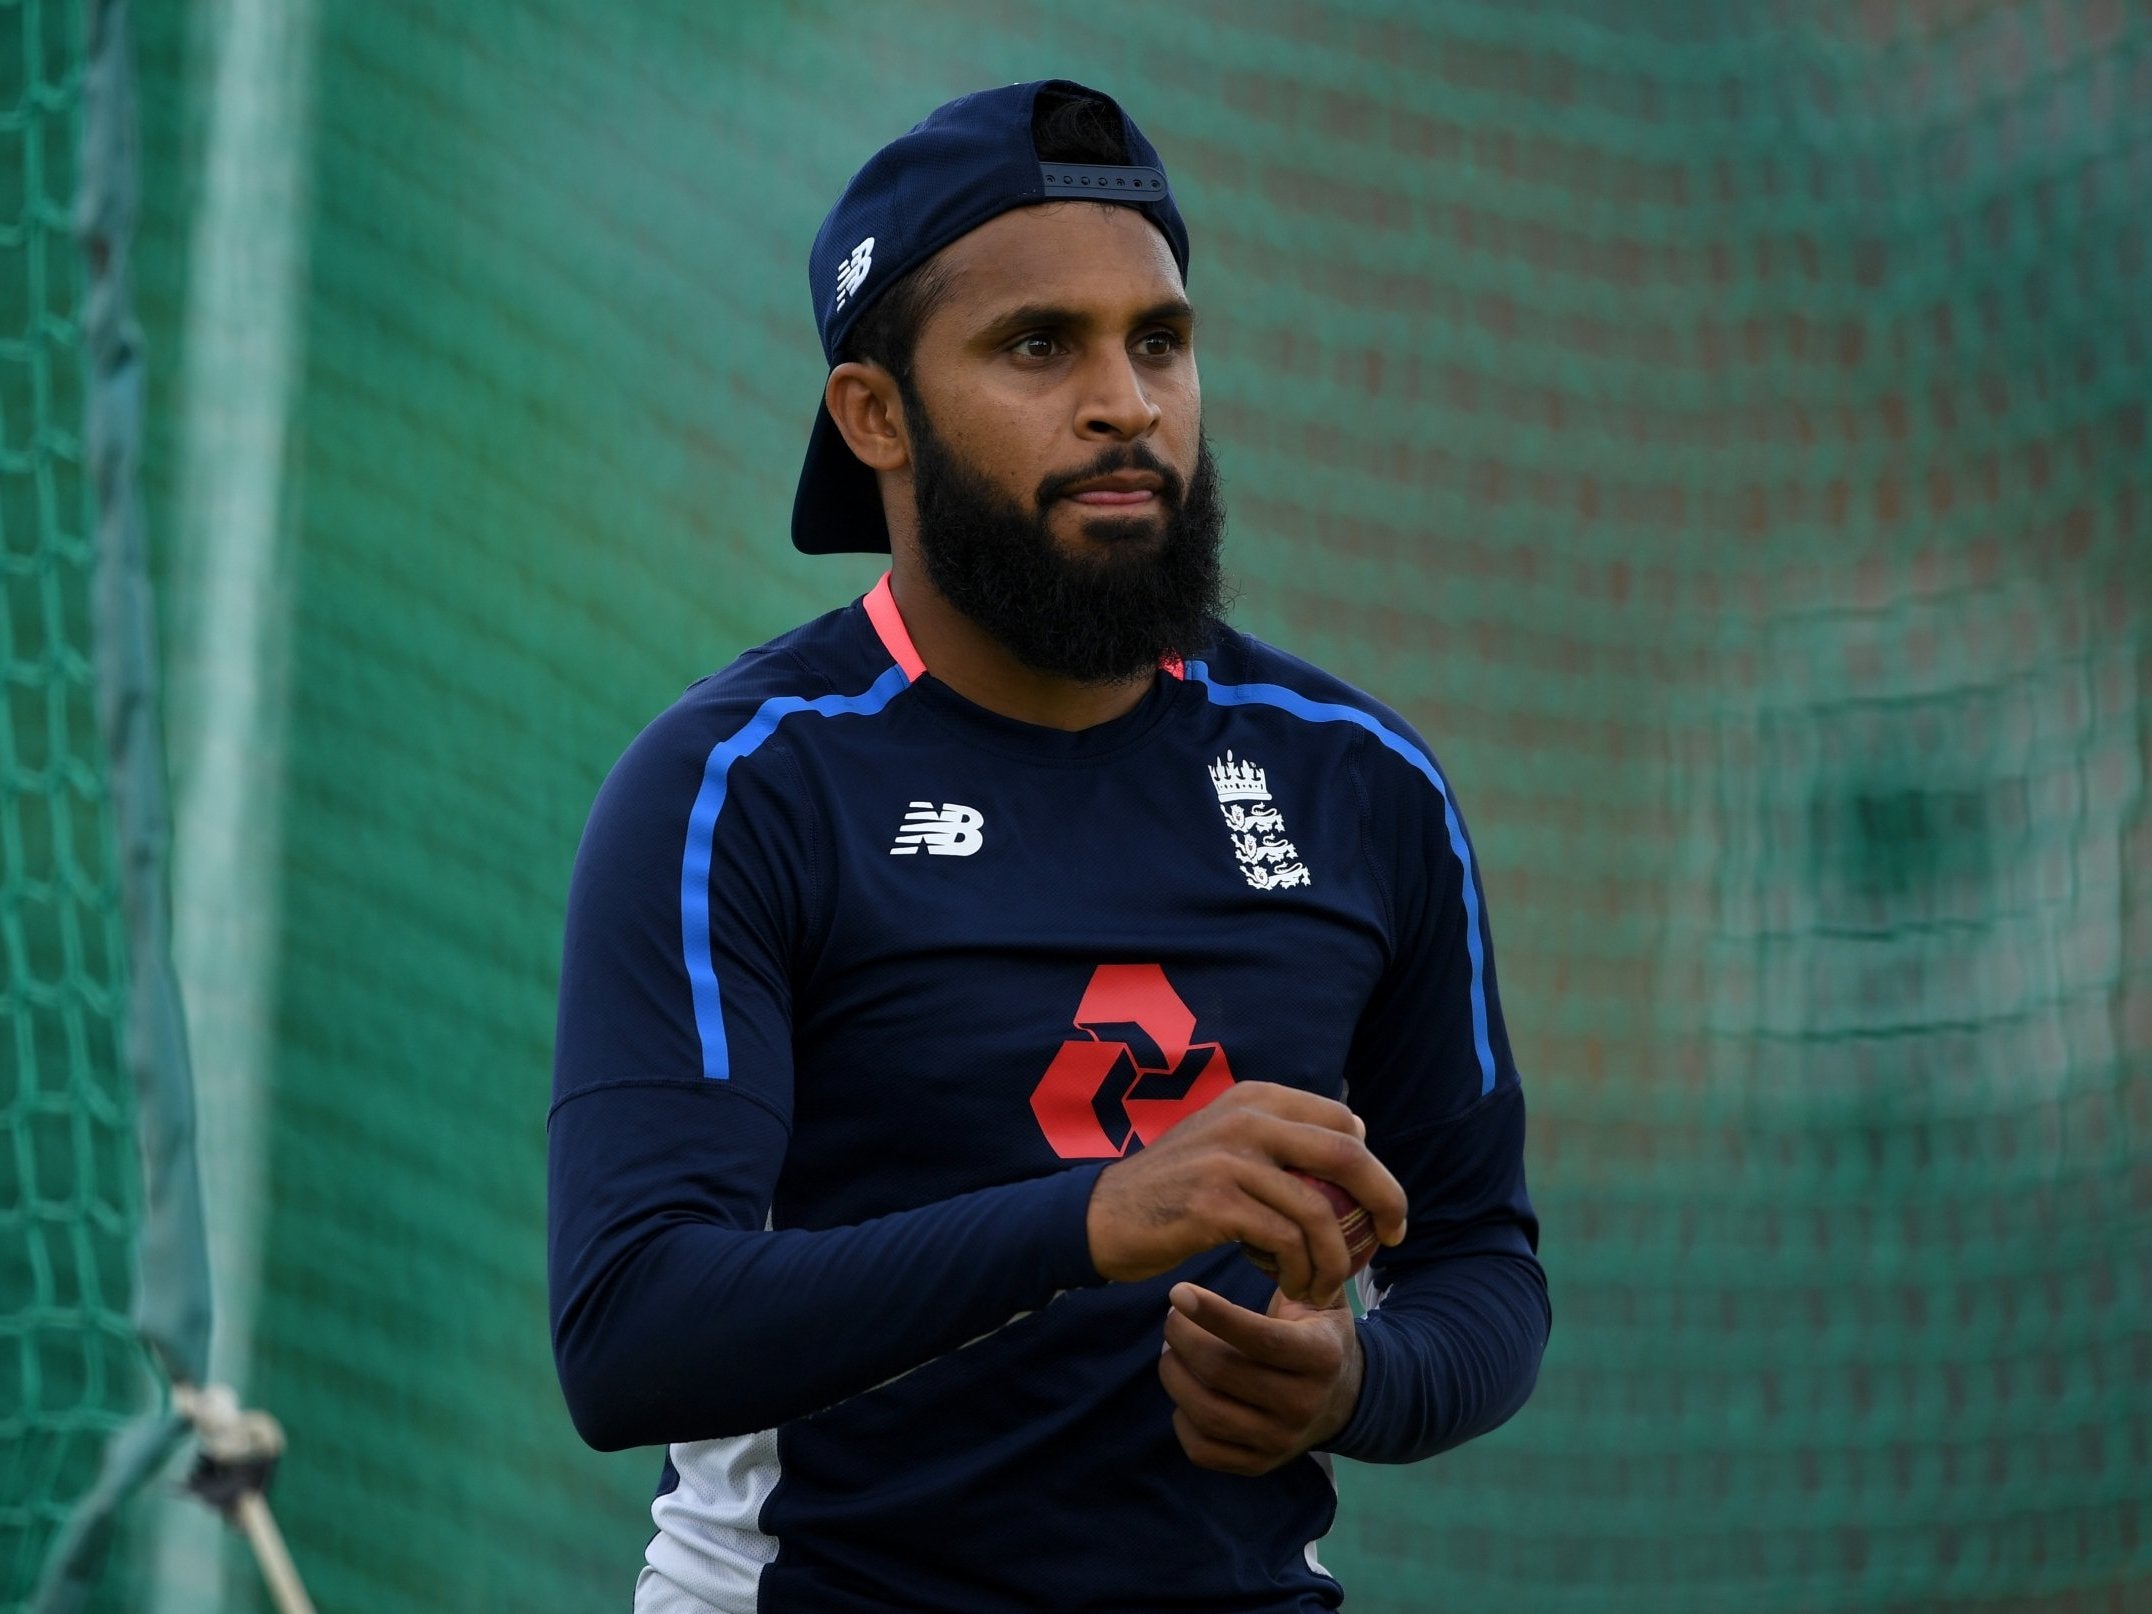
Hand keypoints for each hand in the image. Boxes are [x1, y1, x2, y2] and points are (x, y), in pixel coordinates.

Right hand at [1084, 1082, 1406, 1303]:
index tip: (1381, 1208)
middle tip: (1393, 1238)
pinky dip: (1298, 1270)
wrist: (1102, 1217)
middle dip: (1384, 1200)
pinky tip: (1290, 1283)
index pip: (1343, 1122)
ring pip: (1319, 1211)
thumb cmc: (1174, 1190)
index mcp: (1255, 1098)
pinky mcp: (1215, 1202)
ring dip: (1335, 1258)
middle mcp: (1247, 1117)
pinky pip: (1285, 1241)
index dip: (1374, 1167)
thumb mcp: (1227, 1144)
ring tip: (1325, 1286)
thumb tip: (1356, 1131)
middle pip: (1347, 1154)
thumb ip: (1280, 1136)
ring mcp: (1231, 1158)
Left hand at [1158, 1282, 1362, 1474]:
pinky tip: (1187, 1387)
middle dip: (1183, 1339)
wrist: (1342, 1398)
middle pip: (1223, 1373)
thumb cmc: (1318, 1332)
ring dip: (1174, 1374)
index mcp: (1321, 1356)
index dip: (1215, 1314)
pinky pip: (1202, 1449)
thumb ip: (1296, 1269)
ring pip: (1207, 1412)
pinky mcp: (1258, 1465)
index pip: (1261, 1340)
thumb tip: (1258, 1231)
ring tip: (1171, 1350)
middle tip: (1172, 1317)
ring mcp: (1281, 1441)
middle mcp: (1304, 1404)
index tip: (1179, 1291)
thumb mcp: (1320, 1297)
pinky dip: (1181, 1417)